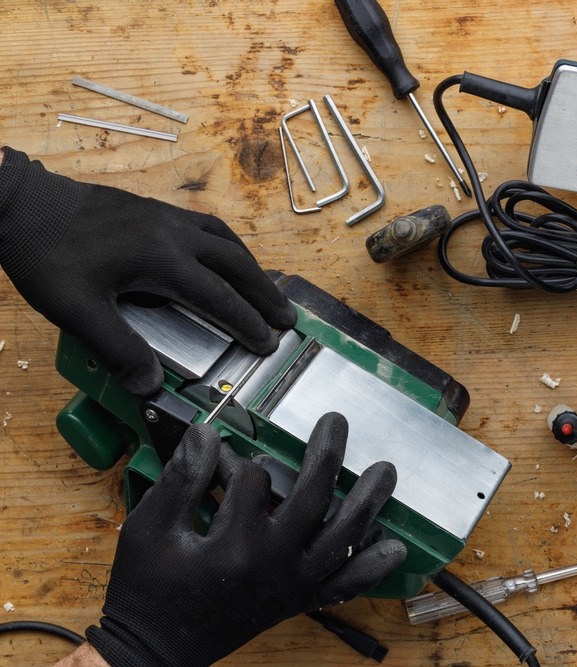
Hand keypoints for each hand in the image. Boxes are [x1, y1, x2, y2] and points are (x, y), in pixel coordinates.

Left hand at [0, 147, 295, 394]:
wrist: (21, 203)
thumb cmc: (46, 254)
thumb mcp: (76, 309)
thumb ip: (117, 347)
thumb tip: (150, 384)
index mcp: (163, 258)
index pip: (219, 296)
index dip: (247, 322)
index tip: (268, 343)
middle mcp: (175, 234)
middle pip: (236, 264)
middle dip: (264, 294)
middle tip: (286, 318)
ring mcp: (166, 218)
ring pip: (226, 240)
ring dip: (251, 267)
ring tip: (265, 288)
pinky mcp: (154, 210)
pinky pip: (208, 227)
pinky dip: (229, 246)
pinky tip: (222, 256)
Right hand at [85, 412, 406, 666]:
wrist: (152, 651)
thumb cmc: (147, 589)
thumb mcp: (149, 528)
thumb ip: (180, 478)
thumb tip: (205, 433)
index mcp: (233, 544)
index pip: (253, 481)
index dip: (238, 460)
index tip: (222, 453)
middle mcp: (273, 564)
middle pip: (314, 498)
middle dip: (327, 454)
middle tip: (336, 422)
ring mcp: (292, 585)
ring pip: (342, 539)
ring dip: (367, 503)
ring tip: (385, 472)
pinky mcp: (297, 601)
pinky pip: (343, 586)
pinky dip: (369, 568)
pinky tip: (394, 549)